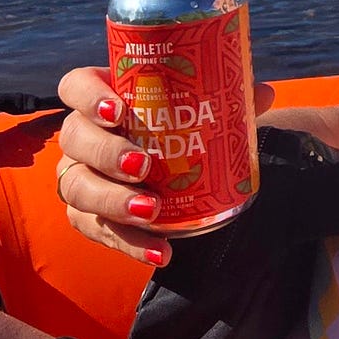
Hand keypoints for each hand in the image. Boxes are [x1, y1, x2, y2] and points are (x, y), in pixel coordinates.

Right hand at [55, 65, 274, 267]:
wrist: (171, 176)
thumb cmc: (178, 132)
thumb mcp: (201, 114)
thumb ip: (227, 101)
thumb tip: (264, 93)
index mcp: (102, 99)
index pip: (75, 87)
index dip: (88, 97)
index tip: (118, 111)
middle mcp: (81, 136)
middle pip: (74, 138)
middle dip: (106, 153)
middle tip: (143, 165)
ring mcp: (79, 177)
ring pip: (76, 187)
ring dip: (113, 200)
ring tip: (152, 211)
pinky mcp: (87, 216)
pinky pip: (95, 230)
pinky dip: (128, 244)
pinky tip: (161, 251)